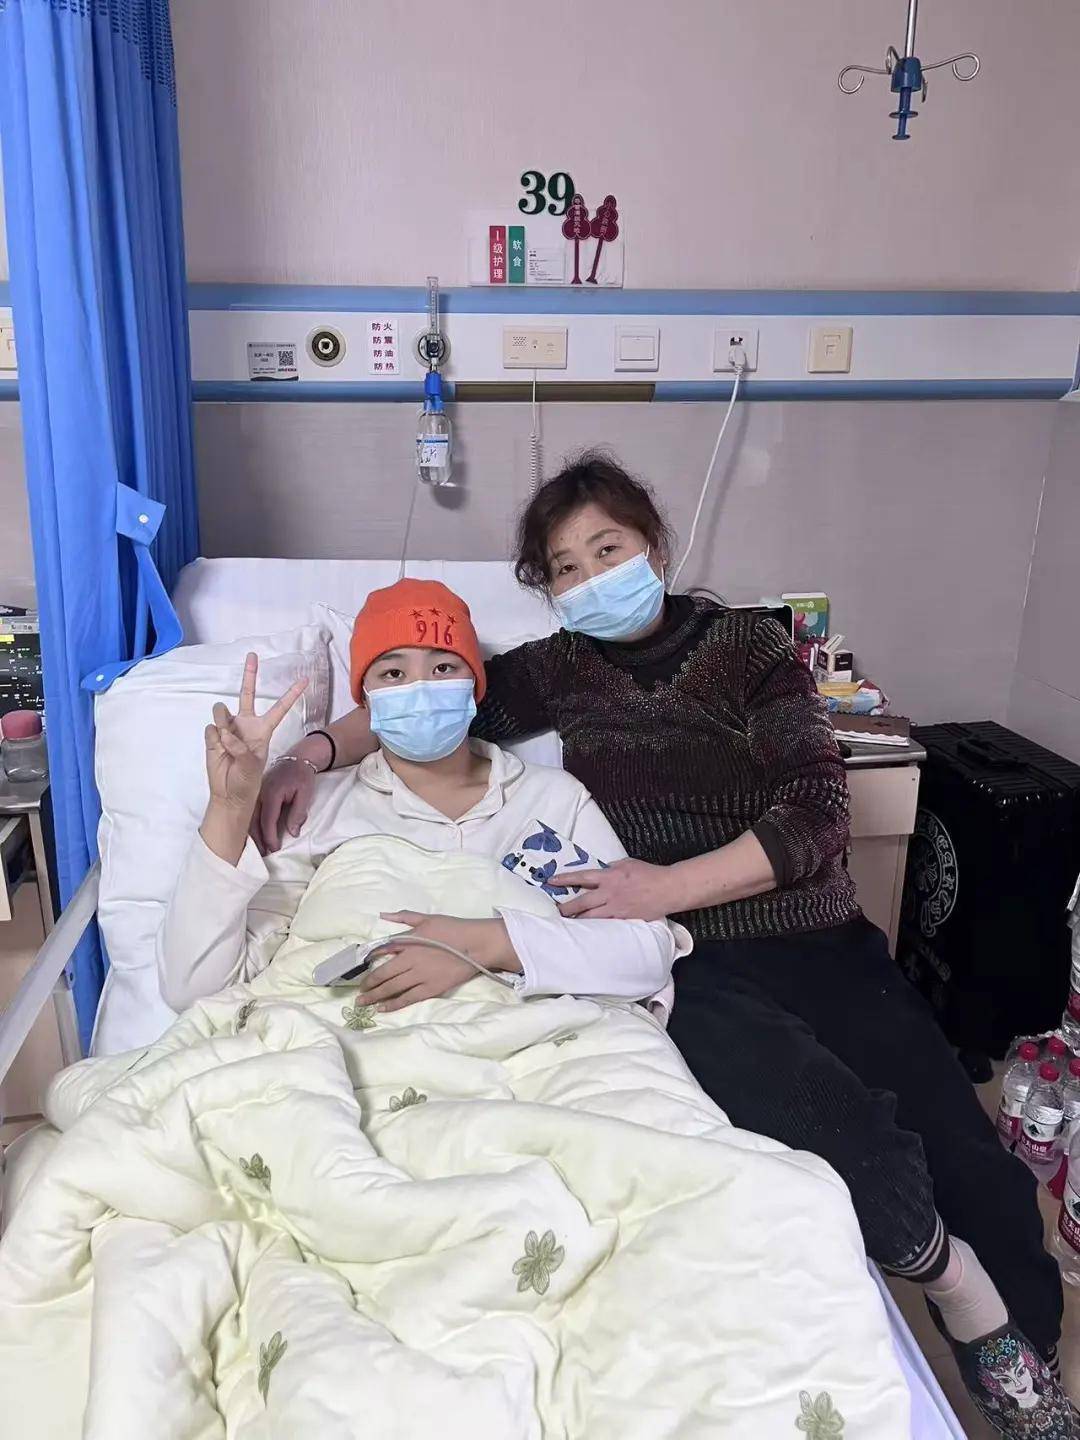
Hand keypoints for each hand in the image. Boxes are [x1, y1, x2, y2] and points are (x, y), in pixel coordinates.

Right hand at [204, 653, 307, 819]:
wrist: (229, 794)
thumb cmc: (248, 781)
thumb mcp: (252, 766)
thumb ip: (241, 748)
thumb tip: (225, 733)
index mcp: (263, 730)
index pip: (279, 708)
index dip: (291, 694)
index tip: (305, 679)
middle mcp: (246, 724)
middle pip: (248, 694)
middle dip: (250, 674)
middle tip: (253, 655)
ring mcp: (228, 727)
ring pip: (222, 711)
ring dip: (223, 722)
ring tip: (227, 742)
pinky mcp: (212, 735)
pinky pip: (211, 729)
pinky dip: (214, 739)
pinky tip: (218, 750)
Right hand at [251, 753, 319, 854]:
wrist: (298, 758)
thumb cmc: (302, 776)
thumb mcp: (305, 794)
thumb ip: (298, 814)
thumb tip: (292, 833)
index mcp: (271, 793)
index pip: (267, 820)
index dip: (270, 837)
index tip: (274, 849)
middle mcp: (258, 793)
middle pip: (253, 821)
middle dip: (258, 840)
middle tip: (264, 855)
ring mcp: (255, 792)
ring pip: (249, 817)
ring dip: (253, 834)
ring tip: (259, 849)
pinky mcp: (255, 793)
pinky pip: (250, 811)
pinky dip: (251, 824)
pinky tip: (254, 834)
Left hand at [358, 911, 518, 1012]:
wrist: (476, 945)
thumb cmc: (452, 929)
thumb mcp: (427, 918)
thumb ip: (404, 917)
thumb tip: (383, 914)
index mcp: (408, 943)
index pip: (381, 954)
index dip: (369, 964)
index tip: (360, 970)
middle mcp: (410, 961)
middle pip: (384, 975)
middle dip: (369, 985)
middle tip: (358, 993)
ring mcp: (420, 976)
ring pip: (393, 989)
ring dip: (376, 997)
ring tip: (363, 1003)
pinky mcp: (431, 989)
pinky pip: (408, 998)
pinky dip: (393, 1004)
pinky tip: (382, 1008)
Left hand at [553, 858, 682, 920]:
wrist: (667, 888)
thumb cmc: (649, 874)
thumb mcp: (627, 863)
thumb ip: (611, 867)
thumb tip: (600, 871)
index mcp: (609, 876)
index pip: (582, 877)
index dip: (564, 879)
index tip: (551, 881)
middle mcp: (610, 893)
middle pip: (582, 902)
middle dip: (566, 907)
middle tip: (555, 911)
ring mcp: (617, 908)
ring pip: (591, 917)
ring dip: (578, 921)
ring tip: (567, 924)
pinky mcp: (625, 919)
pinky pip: (606, 925)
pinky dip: (596, 928)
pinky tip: (588, 932)